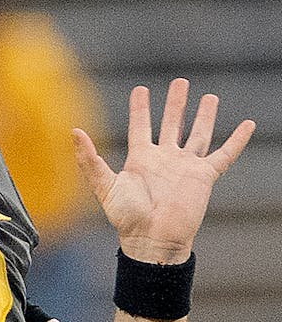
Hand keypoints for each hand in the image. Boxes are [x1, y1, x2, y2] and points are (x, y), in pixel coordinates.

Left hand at [73, 78, 254, 262]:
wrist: (152, 238)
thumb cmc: (126, 217)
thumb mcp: (104, 185)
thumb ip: (89, 158)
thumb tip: (73, 131)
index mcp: (140, 159)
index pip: (141, 125)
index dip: (140, 108)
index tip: (140, 89)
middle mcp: (164, 159)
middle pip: (172, 124)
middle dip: (176, 104)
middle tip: (180, 82)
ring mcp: (185, 167)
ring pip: (198, 134)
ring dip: (204, 116)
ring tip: (210, 97)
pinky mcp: (204, 177)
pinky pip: (224, 155)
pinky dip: (237, 140)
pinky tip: (247, 125)